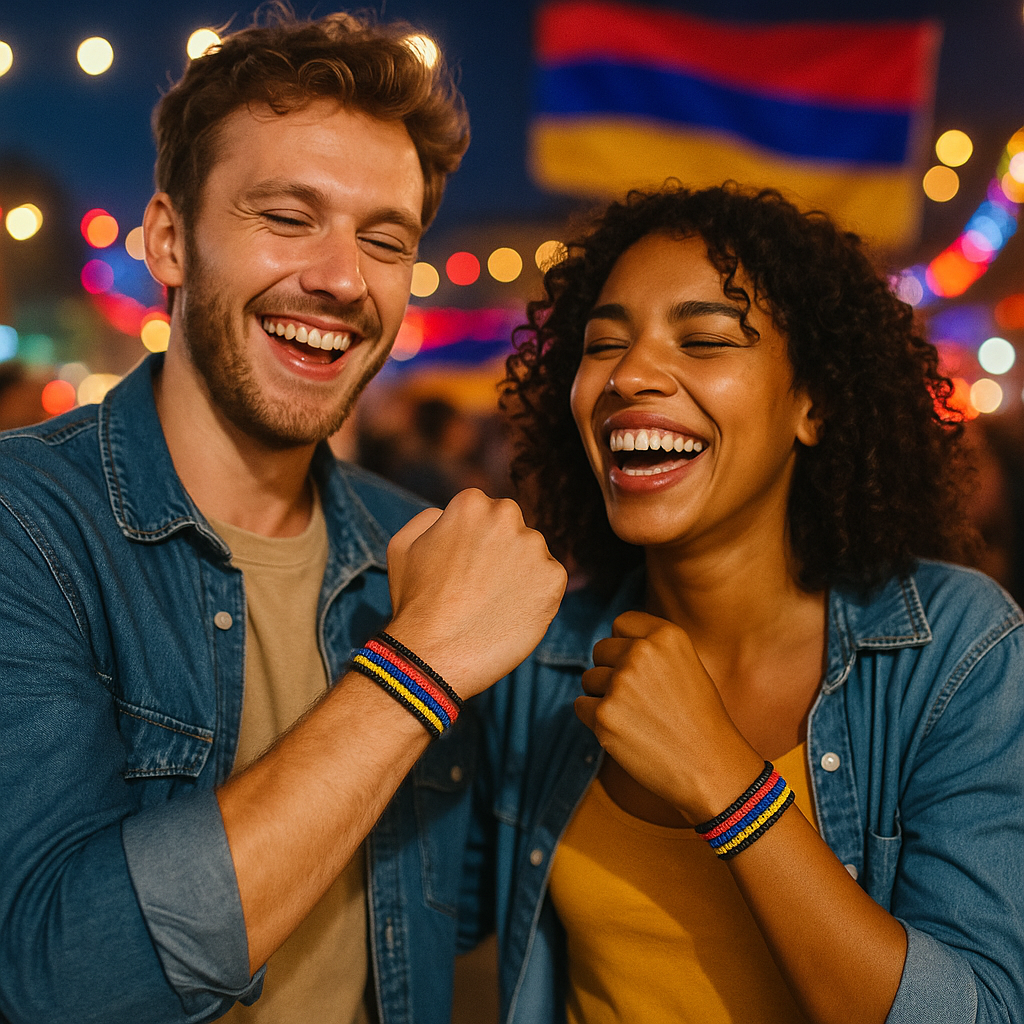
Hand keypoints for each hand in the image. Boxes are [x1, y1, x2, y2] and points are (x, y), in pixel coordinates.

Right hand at [385, 489, 566, 697]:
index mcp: (472, 503)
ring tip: (493, 605)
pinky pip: (550, 582)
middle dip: (501, 551)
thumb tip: (449, 513)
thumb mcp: (403, 545)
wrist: (433, 655)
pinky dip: (536, 597)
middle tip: (480, 587)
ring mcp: (534, 547)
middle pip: (512, 529)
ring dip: (520, 574)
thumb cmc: (414, 603)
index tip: (465, 567)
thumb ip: (430, 517)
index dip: (475, 542)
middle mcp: (507, 517)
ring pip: (532, 555)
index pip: (486, 513)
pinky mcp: (554, 578)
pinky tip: (510, 615)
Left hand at [575, 611, 761, 821]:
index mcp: (666, 636)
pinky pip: (581, 706)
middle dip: (611, 671)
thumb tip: (611, 645)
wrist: (710, 767)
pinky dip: (595, 721)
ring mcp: (621, 683)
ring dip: (602, 697)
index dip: (624, 644)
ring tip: (636, 717)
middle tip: (638, 699)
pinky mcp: (604, 715)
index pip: (622, 623)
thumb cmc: (700, 719)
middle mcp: (641, 652)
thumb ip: (652, 648)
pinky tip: (625, 732)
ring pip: (589, 679)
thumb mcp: (687, 665)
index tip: (637, 666)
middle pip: (600, 650)